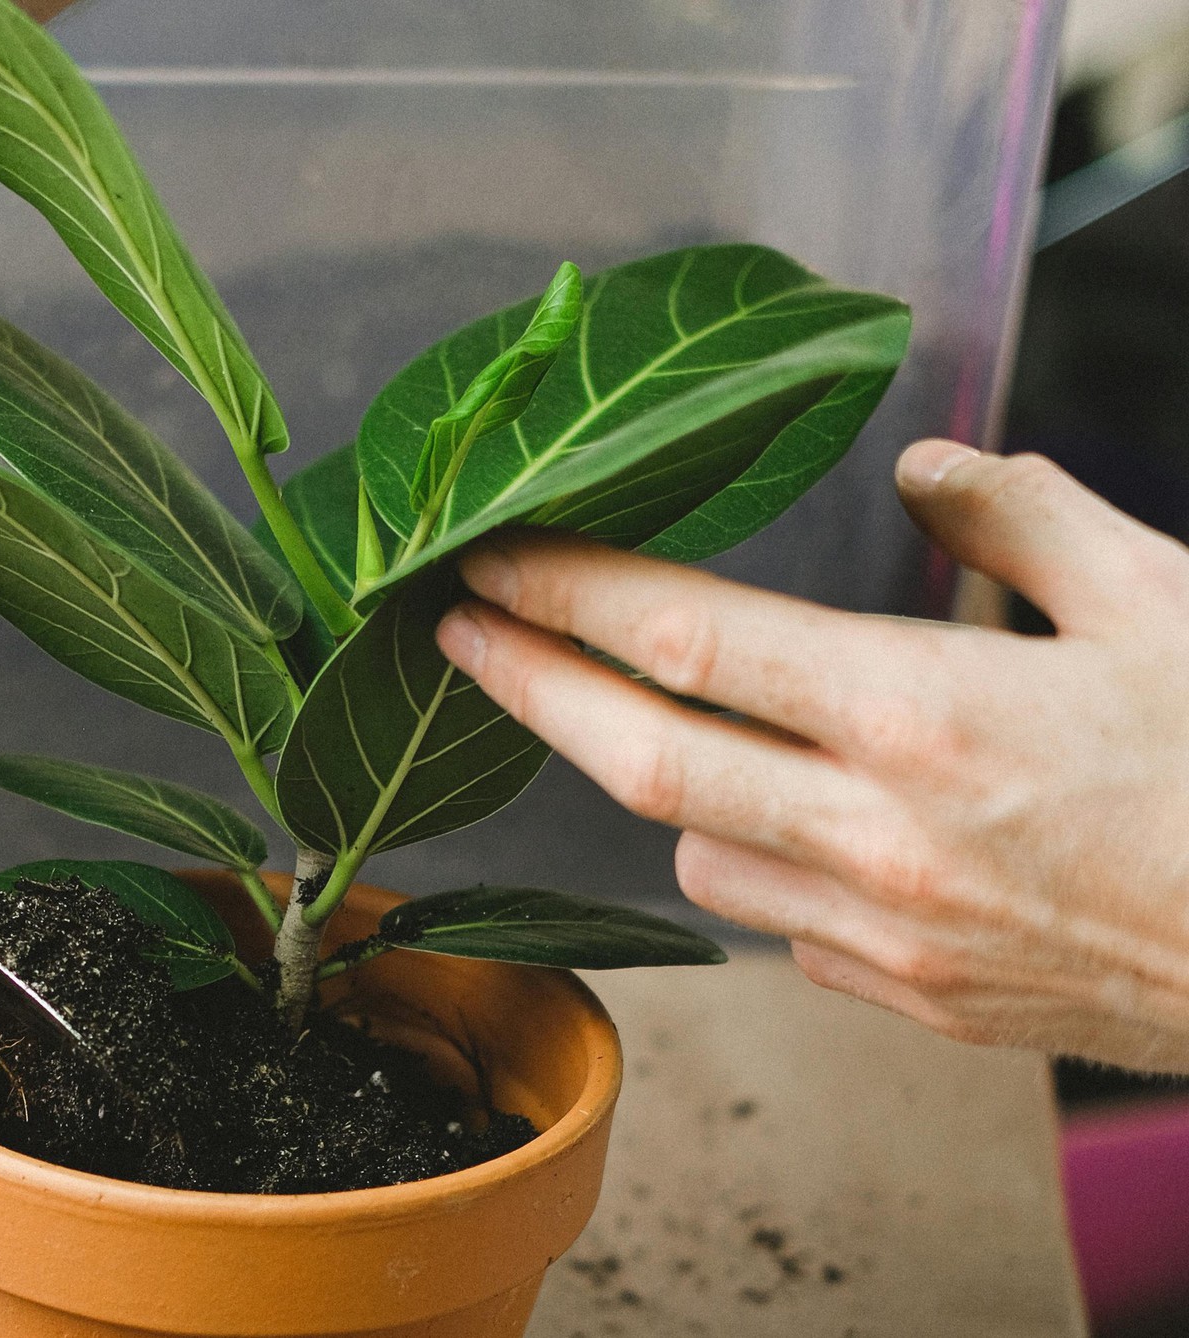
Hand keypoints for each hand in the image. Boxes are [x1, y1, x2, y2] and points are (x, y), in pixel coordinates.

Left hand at [438, 440, 1188, 1072]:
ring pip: (695, 852)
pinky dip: (753, 863)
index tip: (489, 558)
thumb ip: (1024, 515)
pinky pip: (776, 925)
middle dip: (526, 685)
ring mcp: (885, 932)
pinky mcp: (908, 997)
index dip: (565, 592)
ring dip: (656, 783)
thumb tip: (926, 466)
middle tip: (453, 633)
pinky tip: (794, 823)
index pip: (685, 638)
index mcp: (926, 714)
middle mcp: (879, 833)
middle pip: (637, 756)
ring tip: (658, 721)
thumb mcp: (1159, 598)